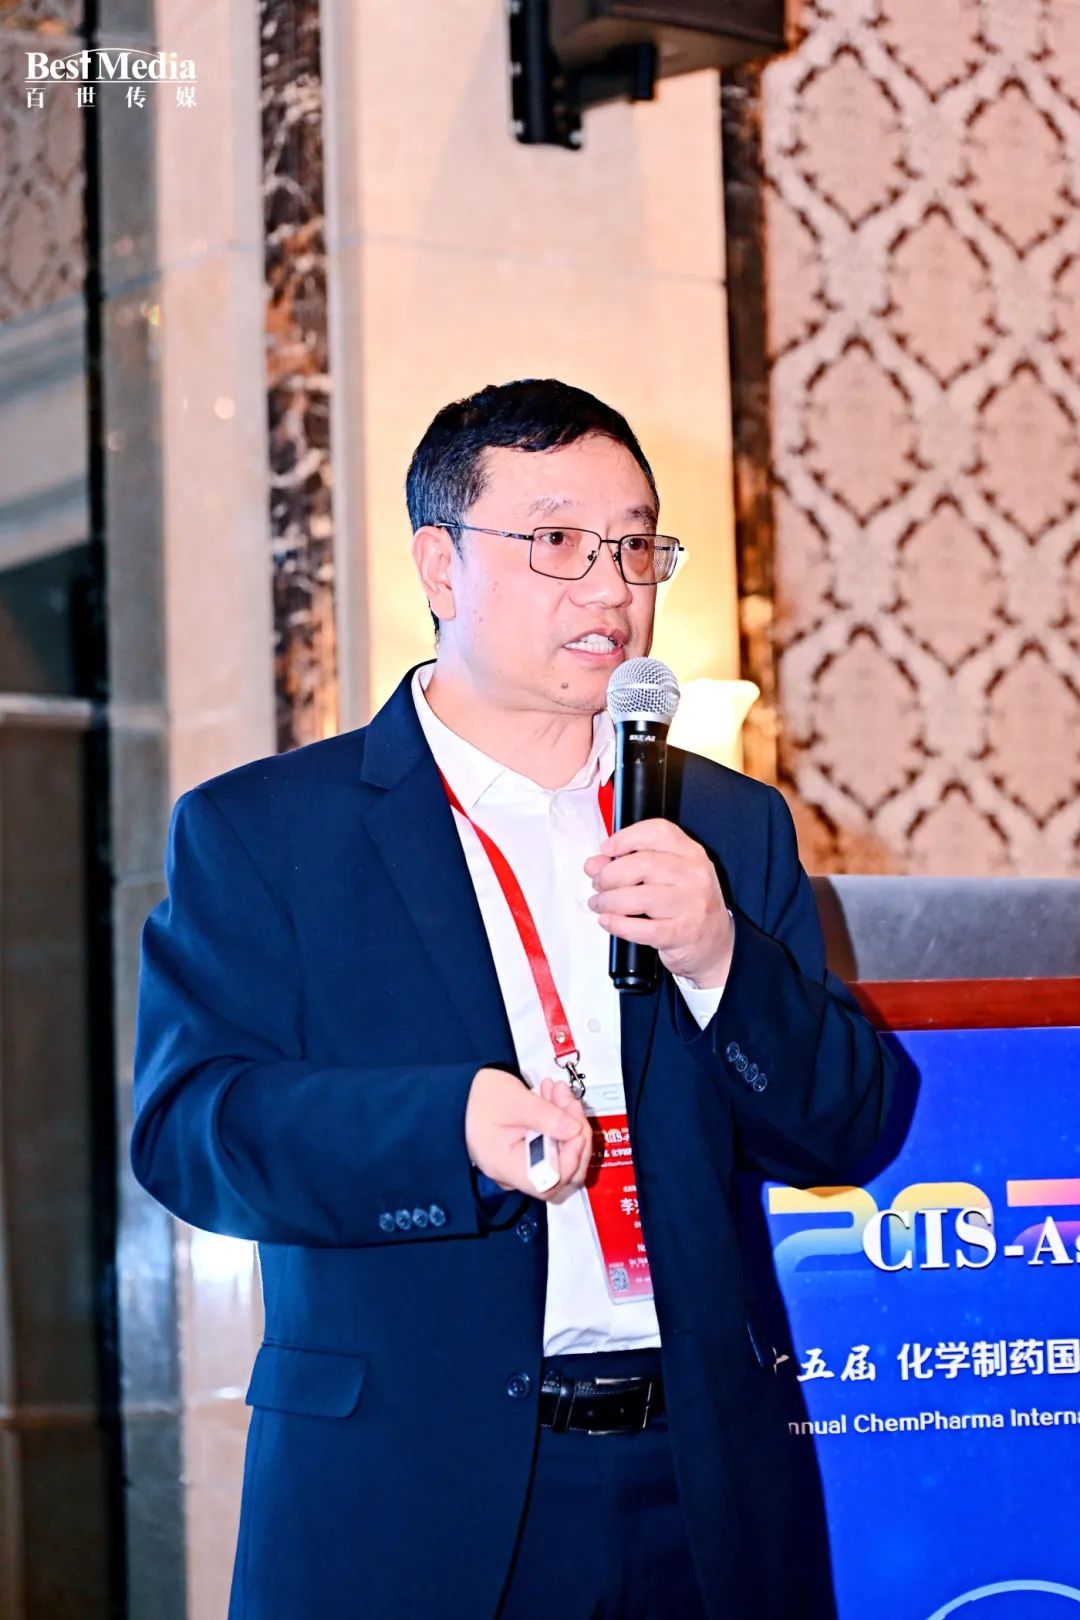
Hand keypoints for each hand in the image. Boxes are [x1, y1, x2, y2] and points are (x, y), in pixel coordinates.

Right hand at [465, 1068, 592, 1202]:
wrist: (465, 1090)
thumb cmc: (479, 1097)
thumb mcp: (515, 1100)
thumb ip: (546, 1116)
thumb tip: (575, 1129)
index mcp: (506, 1166)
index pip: (549, 1183)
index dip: (570, 1158)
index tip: (575, 1128)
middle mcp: (516, 1173)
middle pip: (563, 1174)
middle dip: (575, 1136)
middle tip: (569, 1102)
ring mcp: (525, 1165)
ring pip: (564, 1159)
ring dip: (571, 1125)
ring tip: (559, 1093)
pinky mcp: (532, 1154)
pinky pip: (558, 1147)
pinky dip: (564, 1123)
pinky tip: (555, 1099)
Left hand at [584, 818, 733, 987]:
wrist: (716, 942)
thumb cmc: (686, 904)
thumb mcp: (664, 877)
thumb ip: (627, 864)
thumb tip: (594, 864)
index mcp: (690, 853)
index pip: (658, 831)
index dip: (626, 837)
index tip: (606, 849)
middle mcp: (694, 874)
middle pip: (643, 864)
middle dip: (610, 875)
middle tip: (598, 884)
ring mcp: (692, 904)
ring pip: (641, 897)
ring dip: (610, 901)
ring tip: (600, 904)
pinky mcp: (684, 933)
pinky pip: (644, 929)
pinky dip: (619, 925)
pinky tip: (608, 921)